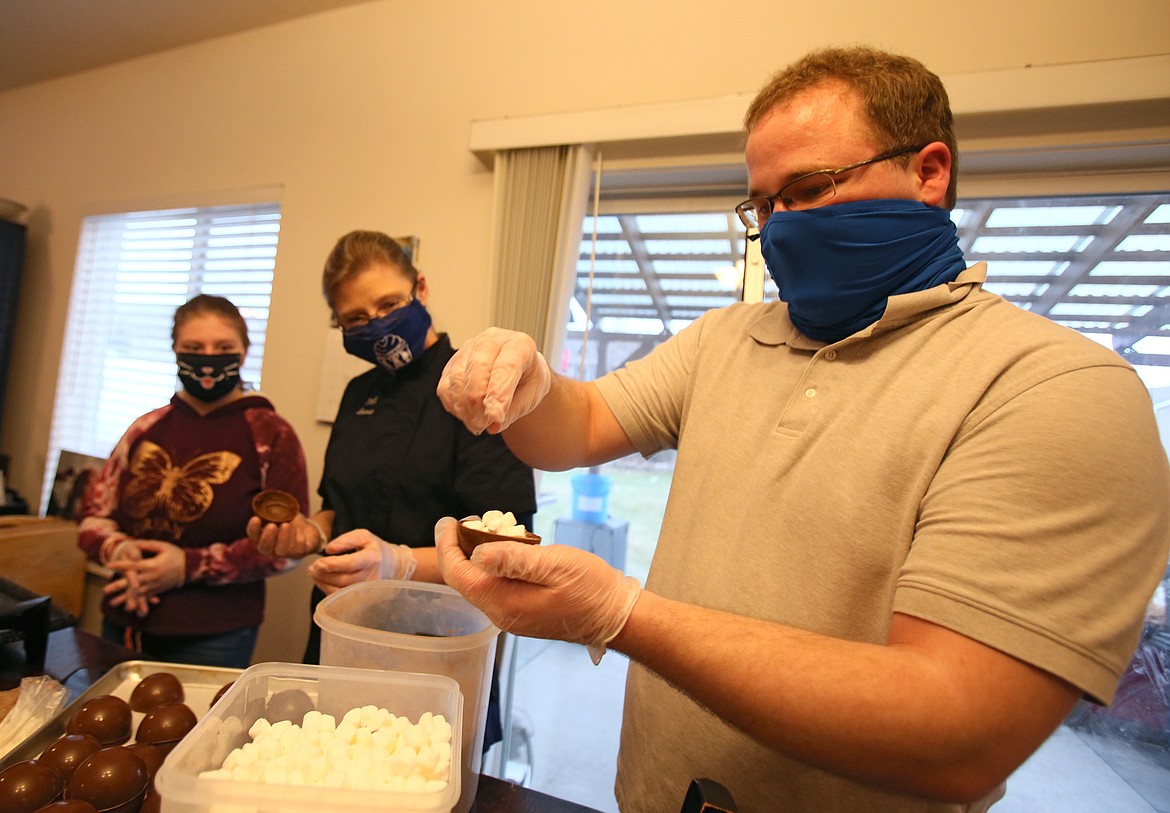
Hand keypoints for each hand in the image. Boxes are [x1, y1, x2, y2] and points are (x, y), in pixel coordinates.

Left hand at [104, 539, 184, 615]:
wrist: (190, 568)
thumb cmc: (176, 555)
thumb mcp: (163, 546)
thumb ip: (148, 545)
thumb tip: (135, 543)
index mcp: (151, 565)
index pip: (132, 565)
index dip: (119, 565)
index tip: (108, 565)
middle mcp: (151, 577)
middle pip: (131, 583)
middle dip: (117, 586)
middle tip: (105, 590)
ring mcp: (154, 585)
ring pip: (136, 593)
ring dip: (123, 598)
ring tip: (112, 603)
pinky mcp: (157, 591)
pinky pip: (145, 598)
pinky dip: (135, 602)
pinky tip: (127, 606)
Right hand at [248, 514, 323, 557]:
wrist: (308, 529)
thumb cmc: (290, 520)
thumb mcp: (282, 512)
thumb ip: (274, 509)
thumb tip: (268, 498)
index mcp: (264, 537)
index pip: (253, 536)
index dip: (252, 529)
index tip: (255, 518)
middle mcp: (272, 548)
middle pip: (264, 548)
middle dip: (267, 537)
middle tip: (271, 525)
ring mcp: (285, 552)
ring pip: (281, 551)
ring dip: (283, 538)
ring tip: (286, 525)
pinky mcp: (300, 553)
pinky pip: (298, 549)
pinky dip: (298, 539)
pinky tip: (300, 530)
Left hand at [307, 529, 418, 594]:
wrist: (394, 566)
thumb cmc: (375, 550)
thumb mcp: (364, 536)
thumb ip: (345, 540)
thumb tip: (328, 549)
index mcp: (372, 558)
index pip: (349, 564)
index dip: (331, 565)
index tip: (317, 563)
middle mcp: (371, 577)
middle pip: (341, 579)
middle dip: (322, 575)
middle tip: (311, 569)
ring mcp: (368, 591)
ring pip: (339, 591)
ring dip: (323, 584)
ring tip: (315, 575)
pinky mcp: (363, 599)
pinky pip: (342, 598)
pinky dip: (328, 591)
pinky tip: (323, 582)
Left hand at [435, 517, 640, 661]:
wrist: (616, 616)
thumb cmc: (590, 589)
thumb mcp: (554, 566)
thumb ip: (514, 560)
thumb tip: (476, 555)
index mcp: (503, 603)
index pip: (458, 575)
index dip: (447, 546)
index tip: (447, 521)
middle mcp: (502, 614)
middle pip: (466, 580)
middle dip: (460, 548)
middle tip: (470, 519)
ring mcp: (512, 616)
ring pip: (481, 583)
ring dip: (477, 556)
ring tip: (488, 528)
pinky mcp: (523, 612)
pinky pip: (497, 587)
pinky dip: (495, 565)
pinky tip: (508, 549)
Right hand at [437, 328, 550, 434]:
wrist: (519, 371)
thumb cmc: (528, 381)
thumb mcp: (532, 395)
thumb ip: (515, 409)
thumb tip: (493, 425)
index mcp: (519, 344)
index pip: (505, 367)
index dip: (498, 394)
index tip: (495, 418)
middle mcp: (492, 340)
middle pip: (477, 368)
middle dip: (478, 402)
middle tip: (484, 425)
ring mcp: (469, 348)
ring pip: (457, 378)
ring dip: (465, 408)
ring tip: (478, 425)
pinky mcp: (452, 362)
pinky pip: (445, 386)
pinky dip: (454, 406)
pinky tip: (467, 416)